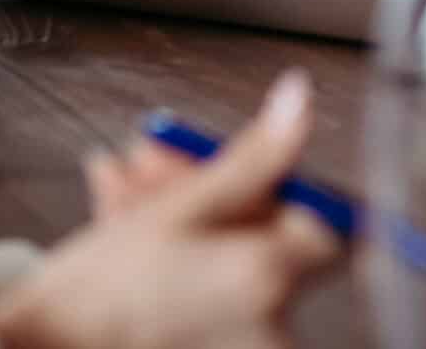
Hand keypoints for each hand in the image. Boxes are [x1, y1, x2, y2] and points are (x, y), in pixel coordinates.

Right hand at [0, 70, 341, 348]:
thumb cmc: (94, 295)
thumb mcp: (177, 206)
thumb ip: (254, 157)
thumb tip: (301, 101)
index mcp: (271, 278)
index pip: (331, 226)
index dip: (288, 188)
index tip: (251, 172)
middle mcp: (270, 328)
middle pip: (265, 237)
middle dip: (210, 190)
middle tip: (153, 165)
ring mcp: (242, 348)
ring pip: (228, 260)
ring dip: (180, 217)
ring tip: (121, 191)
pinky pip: (208, 295)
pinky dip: (173, 260)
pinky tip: (121, 222)